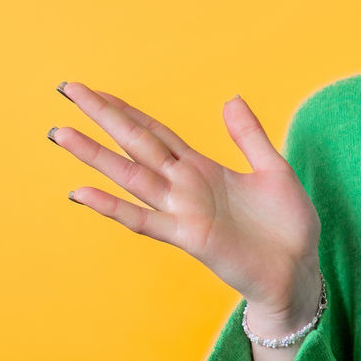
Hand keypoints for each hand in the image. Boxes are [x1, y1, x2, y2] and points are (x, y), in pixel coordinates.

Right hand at [51, 82, 322, 324]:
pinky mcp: (190, 237)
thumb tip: (230, 98)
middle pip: (136, 144)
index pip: (156, 132)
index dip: (127, 110)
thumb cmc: (287, 225)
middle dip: (103, 118)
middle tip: (67, 89)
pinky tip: (82, 193)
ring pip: (130, 176)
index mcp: (203, 169)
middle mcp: (185, 187)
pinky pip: (144, 220)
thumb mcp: (274, 169)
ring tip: (61, 132)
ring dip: (95, 155)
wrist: (298, 270)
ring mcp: (183, 211)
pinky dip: (112, 207)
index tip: (95, 90)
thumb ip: (249, 136)